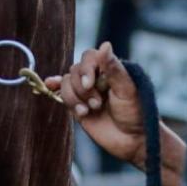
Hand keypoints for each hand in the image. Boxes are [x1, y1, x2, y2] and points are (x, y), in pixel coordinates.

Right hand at [45, 42, 148, 168]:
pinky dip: (55, 89)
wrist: (134, 141)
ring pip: (66, 83)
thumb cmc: (137, 113)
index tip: (89, 84)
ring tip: (89, 111)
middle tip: (98, 104)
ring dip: (74, 98)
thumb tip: (105, 44)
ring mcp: (85, 92)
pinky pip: (61, 94)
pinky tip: (49, 86)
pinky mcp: (77, 106)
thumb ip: (114, 69)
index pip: (89, 57)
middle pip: (74, 71)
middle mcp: (95, 78)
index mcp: (109, 70)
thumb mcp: (127, 90)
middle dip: (82, 89)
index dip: (85, 69)